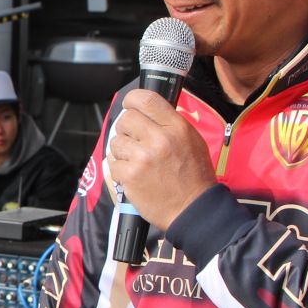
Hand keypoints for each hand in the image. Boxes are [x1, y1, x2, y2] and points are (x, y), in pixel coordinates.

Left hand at [105, 89, 215, 230]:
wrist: (193, 208)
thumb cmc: (194, 176)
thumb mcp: (192, 140)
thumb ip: (170, 124)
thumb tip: (147, 111)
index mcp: (177, 127)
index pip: (146, 99)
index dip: (132, 100)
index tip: (130, 106)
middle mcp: (160, 139)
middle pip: (126, 119)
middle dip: (126, 130)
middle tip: (134, 141)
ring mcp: (143, 157)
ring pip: (116, 142)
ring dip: (122, 151)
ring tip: (136, 161)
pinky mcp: (130, 175)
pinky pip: (113, 164)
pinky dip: (120, 171)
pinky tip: (134, 176)